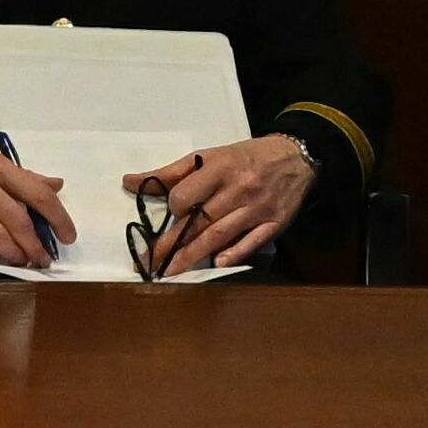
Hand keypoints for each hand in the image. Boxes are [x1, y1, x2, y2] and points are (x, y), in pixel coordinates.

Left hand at [127, 132, 314, 275]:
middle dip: (170, 244)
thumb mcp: (211, 156)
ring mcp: (259, 207)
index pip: (185, 195)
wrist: (297, 155)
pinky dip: (235, 253)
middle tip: (147, 263)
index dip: (174, 208)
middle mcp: (240, 188)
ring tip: (169, 272)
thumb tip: (130, 182)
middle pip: (199, 221)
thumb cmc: (246, 157)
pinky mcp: (276, 221)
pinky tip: (217, 264)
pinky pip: (253, 241)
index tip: (174, 213)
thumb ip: (172, 173)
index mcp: (221, 167)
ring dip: (192, 256)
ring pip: (220, 235)